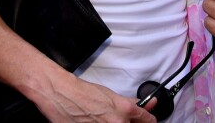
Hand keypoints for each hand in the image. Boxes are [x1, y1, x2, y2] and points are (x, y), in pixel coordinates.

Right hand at [32, 72, 155, 122]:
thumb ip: (131, 104)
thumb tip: (148, 105)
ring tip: (104, 119)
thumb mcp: (113, 95)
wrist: (64, 96)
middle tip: (120, 118)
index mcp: (125, 111)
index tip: (150, 121)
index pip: (147, 120)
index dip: (149, 120)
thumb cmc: (86, 94)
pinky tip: (96, 122)